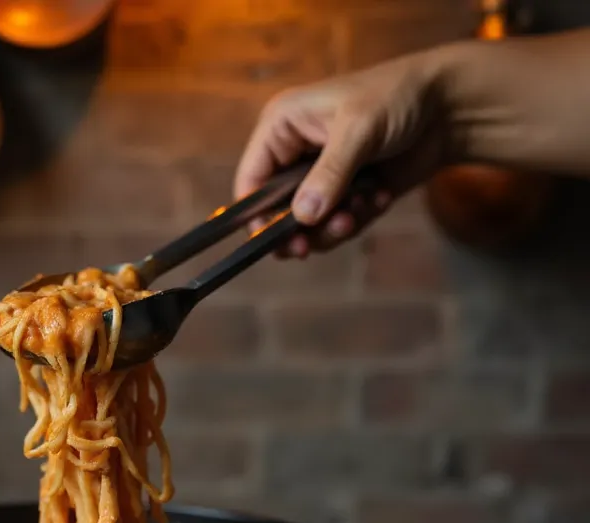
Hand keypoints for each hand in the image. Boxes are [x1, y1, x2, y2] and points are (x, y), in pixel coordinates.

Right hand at [234, 51, 454, 256]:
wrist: (449, 108)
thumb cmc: (398, 98)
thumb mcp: (359, 130)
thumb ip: (329, 175)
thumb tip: (302, 218)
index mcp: (282, 127)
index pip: (250, 181)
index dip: (256, 215)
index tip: (274, 241)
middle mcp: (294, 154)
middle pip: (275, 211)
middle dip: (299, 229)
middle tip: (310, 246)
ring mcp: (320, 177)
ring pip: (307, 225)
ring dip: (334, 226)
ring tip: (361, 209)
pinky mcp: (344, 194)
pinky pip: (336, 224)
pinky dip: (358, 218)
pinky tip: (380, 196)